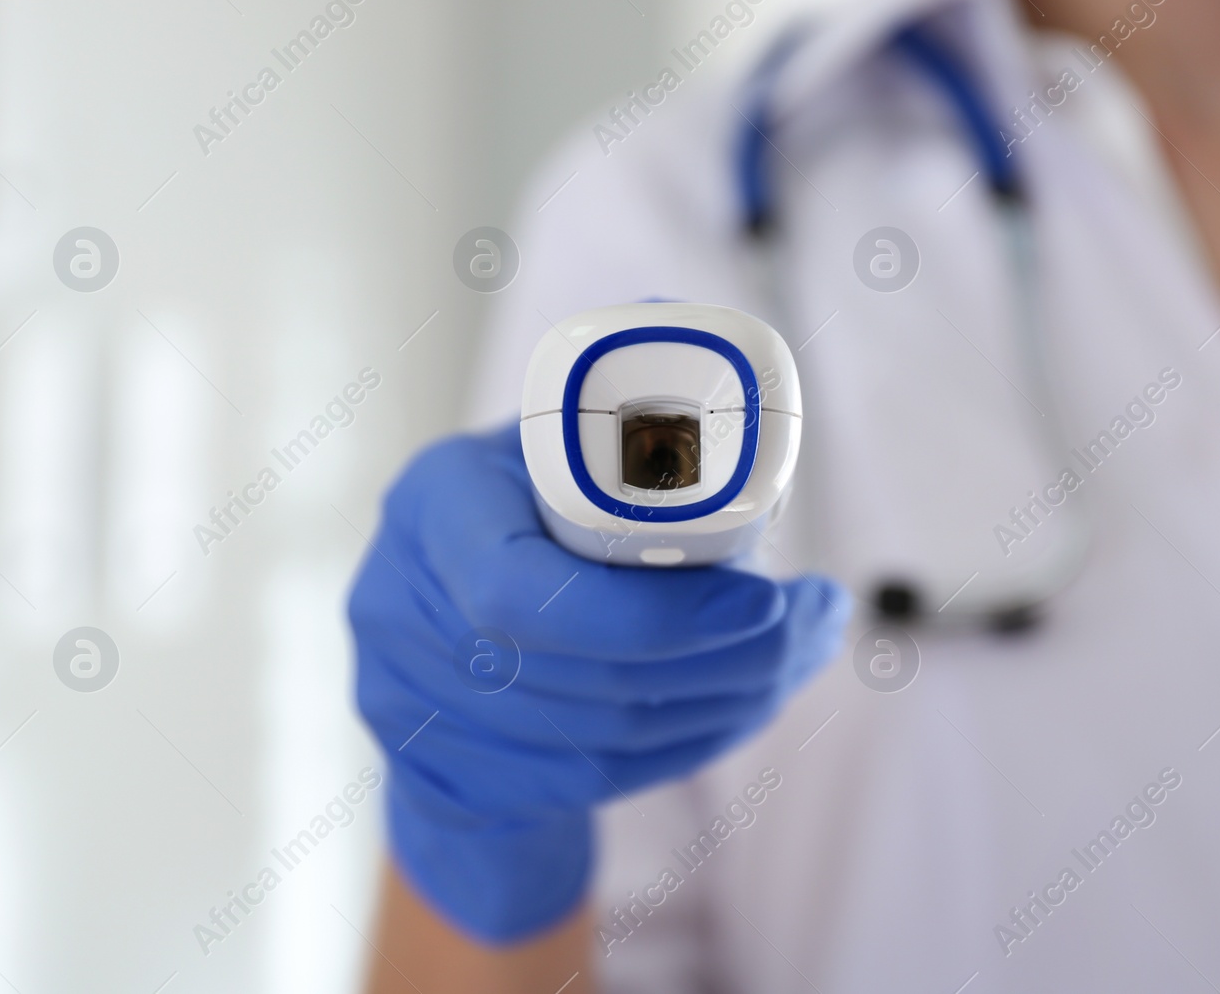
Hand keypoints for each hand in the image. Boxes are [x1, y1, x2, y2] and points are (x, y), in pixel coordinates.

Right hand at [348, 424, 849, 942]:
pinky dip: (691, 739)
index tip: (764, 598)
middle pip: (585, 676)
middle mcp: (400, 610)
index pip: (520, 592)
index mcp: (431, 505)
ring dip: (731, 702)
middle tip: (818, 618)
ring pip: (604, 740)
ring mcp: (415, 706)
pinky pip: (598, 778)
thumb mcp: (552, 440)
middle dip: (730, 659)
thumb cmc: (521, 492)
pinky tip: (748, 699)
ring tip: (805, 650)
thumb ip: (625, 451)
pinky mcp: (453, 774)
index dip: (652, 615)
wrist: (430, 608)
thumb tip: (758, 473)